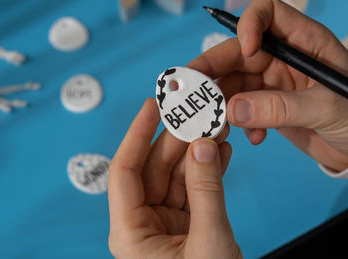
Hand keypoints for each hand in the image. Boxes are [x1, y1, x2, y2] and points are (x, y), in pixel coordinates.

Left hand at [108, 99, 241, 258]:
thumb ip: (207, 190)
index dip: (137, 134)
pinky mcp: (187, 223)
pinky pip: (195, 188)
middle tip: (197, 112)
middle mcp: (144, 224)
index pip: (125, 171)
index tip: (152, 106)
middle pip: (156, 168)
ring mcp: (167, 222)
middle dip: (179, 139)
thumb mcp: (209, 241)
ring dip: (198, 151)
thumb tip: (203, 145)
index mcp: (131, 232)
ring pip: (179, 175)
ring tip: (217, 126)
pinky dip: (209, 169)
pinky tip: (222, 150)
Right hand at [189, 0, 347, 170]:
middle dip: (214, 71)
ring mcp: (273, 83)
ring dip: (223, 104)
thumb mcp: (327, 107)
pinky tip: (253, 138)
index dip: (249, 25)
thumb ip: (280, 108)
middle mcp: (283, 57)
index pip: (267, 13)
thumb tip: (230, 110)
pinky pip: (242, 109)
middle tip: (191, 92)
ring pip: (234, 84)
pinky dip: (240, 123)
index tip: (243, 51)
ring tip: (219, 125)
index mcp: (303, 41)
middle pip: (237, 53)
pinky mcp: (268, 108)